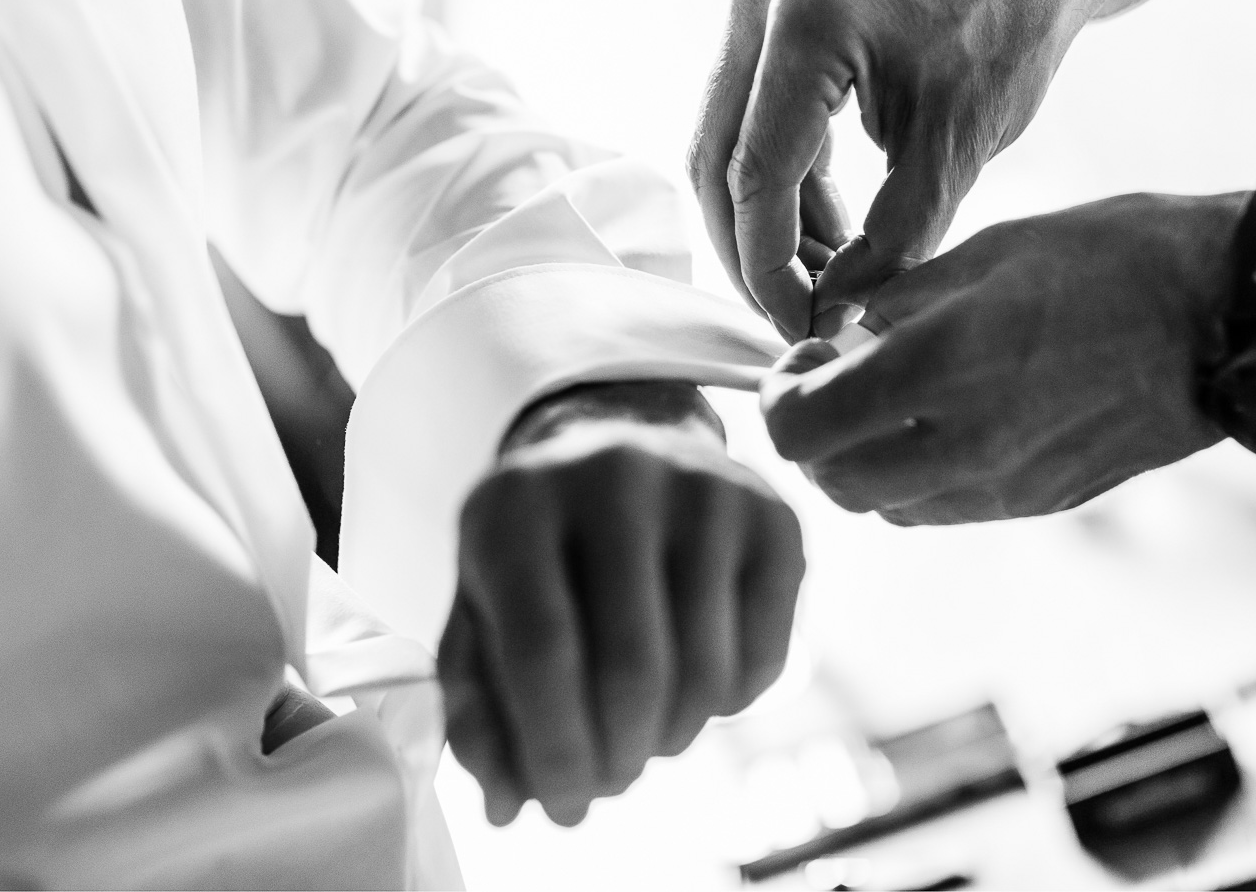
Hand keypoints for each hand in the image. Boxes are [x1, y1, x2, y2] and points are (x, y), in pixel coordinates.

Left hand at [440, 382, 803, 826]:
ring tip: (645, 733)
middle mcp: (615, 475)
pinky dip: (728, 706)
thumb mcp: (483, 610)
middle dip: (619, 756)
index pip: (544, 650)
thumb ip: (481, 708)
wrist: (622, 451)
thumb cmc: (542, 551)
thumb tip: (508, 803)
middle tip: (609, 781)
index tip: (562, 805)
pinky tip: (695, 683)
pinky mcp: (774, 517)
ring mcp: (706, 489)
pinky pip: (764, 660)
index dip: (555, 750)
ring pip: (704, 672)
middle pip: (632, 667)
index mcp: (519, 503)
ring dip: (672, 739)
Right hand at [688, 0, 1148, 341]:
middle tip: (798, 316)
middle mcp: (761, 1)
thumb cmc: (1007, 23)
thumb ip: (895, 237)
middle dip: (753, 254)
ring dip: (769, 223)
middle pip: (718, 163)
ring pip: (729, 145)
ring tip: (826, 283)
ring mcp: (757, 4)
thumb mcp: (958, 144)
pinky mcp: (770, 18)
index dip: (771, 269)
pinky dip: (785, 184)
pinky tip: (828, 235)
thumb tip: (837, 309)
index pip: (756, 177)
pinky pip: (756, 119)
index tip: (805, 326)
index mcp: (808, 23)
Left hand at [759, 192, 1246, 523]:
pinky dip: (918, 474)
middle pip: (833, 484)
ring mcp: (1008, 487)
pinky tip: (946, 415)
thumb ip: (892, 301)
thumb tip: (835, 328)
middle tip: (833, 377)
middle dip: (814, 434)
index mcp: (942, 369)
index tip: (801, 358)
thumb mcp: (987, 251)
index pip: (800, 430)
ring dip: (863, 460)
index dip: (779, 397)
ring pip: (886, 507)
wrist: (1230, 313)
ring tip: (891, 394)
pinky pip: (945, 508)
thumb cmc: (1115, 257)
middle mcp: (967, 446)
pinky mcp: (1043, 502)